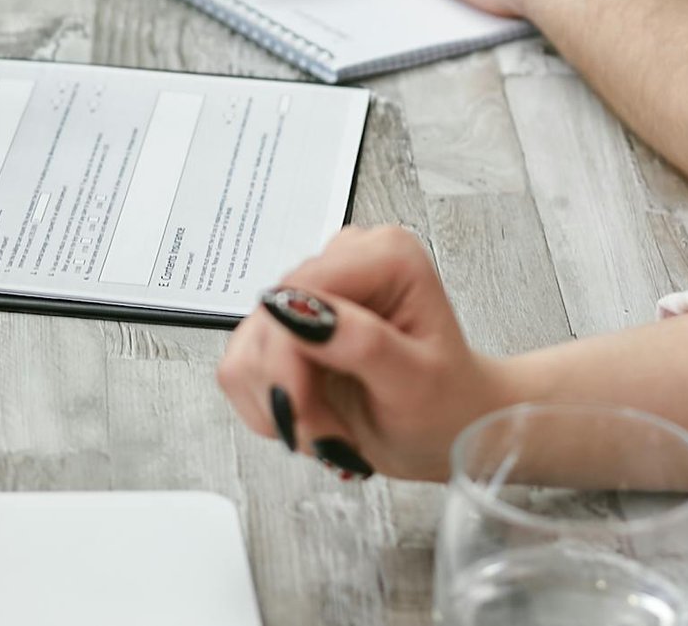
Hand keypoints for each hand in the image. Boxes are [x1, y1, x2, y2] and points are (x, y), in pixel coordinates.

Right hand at [217, 226, 516, 482]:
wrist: (447, 431)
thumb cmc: (447, 407)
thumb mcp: (417, 383)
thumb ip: (363, 343)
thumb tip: (298, 313)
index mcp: (384, 255)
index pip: (297, 290)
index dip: (287, 354)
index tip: (304, 410)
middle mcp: (343, 260)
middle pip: (267, 321)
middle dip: (289, 389)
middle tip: (330, 432)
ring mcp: (310, 290)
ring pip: (247, 346)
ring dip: (280, 403)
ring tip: (329, 427)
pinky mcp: (284, 322)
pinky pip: (241, 363)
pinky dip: (268, 404)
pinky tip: (310, 415)